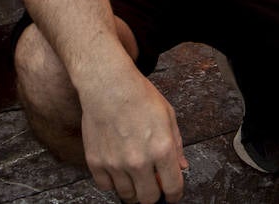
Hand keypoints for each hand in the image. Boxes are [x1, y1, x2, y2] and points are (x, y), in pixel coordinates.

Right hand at [79, 68, 186, 202]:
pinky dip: (113, 182)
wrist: (108, 86)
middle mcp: (139, 161)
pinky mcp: (96, 163)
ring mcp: (116, 164)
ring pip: (127, 195)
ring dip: (134, 189)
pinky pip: (106, 187)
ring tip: (136, 174)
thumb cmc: (140, 96)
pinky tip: (118, 170)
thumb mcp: (168, 116)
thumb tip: (181, 166)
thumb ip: (176, 145)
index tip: (173, 195)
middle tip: (154, 185)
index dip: (175, 195)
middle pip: (148, 199)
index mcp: (162, 149)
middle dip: (154, 195)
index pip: (172, 188)